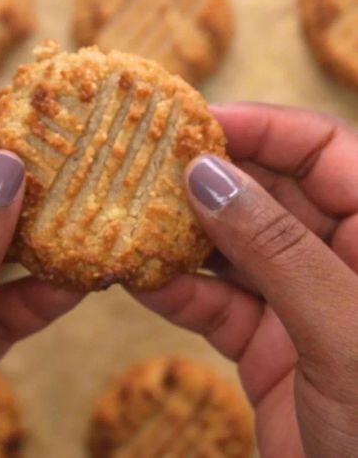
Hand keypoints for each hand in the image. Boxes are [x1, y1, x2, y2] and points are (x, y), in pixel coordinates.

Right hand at [131, 103, 357, 457]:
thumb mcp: (342, 331)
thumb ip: (275, 248)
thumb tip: (207, 176)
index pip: (321, 150)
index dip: (258, 129)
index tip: (192, 125)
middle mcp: (340, 257)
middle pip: (268, 194)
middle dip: (207, 182)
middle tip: (144, 169)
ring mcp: (300, 300)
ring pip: (234, 249)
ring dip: (184, 238)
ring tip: (131, 219)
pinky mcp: (267, 341)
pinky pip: (216, 304)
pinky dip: (179, 292)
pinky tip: (140, 279)